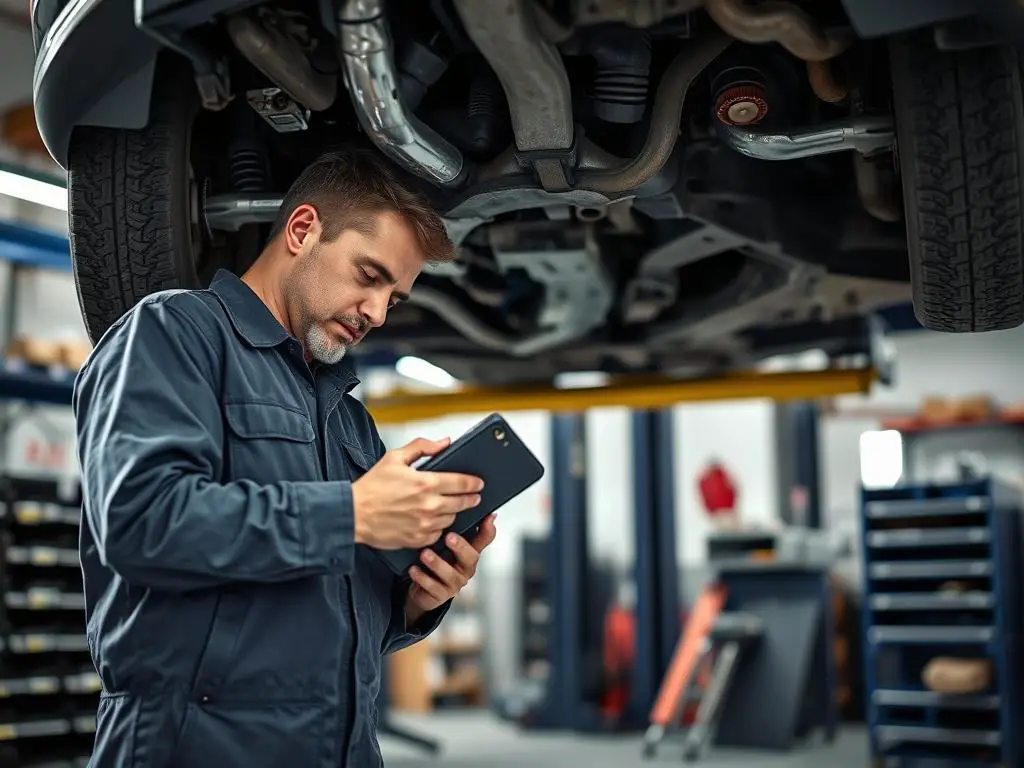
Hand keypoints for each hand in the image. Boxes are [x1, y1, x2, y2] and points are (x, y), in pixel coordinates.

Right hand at [351, 437, 483, 549]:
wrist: (354, 514)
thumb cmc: (372, 486)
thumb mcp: (394, 458)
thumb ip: (422, 446)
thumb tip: (444, 443)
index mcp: (425, 483)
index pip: (461, 482)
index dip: (474, 483)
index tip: (479, 483)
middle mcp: (428, 505)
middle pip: (462, 502)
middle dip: (471, 498)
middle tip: (474, 496)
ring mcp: (424, 524)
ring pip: (452, 518)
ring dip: (454, 512)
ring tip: (451, 506)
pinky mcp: (418, 539)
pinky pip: (439, 533)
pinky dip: (440, 527)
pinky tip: (435, 520)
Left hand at [407, 513, 497, 613]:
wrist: (423, 590)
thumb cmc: (437, 562)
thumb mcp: (447, 545)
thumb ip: (457, 528)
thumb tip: (470, 509)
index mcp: (469, 553)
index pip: (484, 540)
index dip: (488, 530)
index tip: (487, 518)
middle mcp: (465, 568)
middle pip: (470, 557)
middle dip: (460, 547)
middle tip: (449, 537)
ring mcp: (454, 583)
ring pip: (450, 575)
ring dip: (437, 563)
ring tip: (425, 554)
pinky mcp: (441, 595)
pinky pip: (433, 587)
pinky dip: (422, 578)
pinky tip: (414, 569)